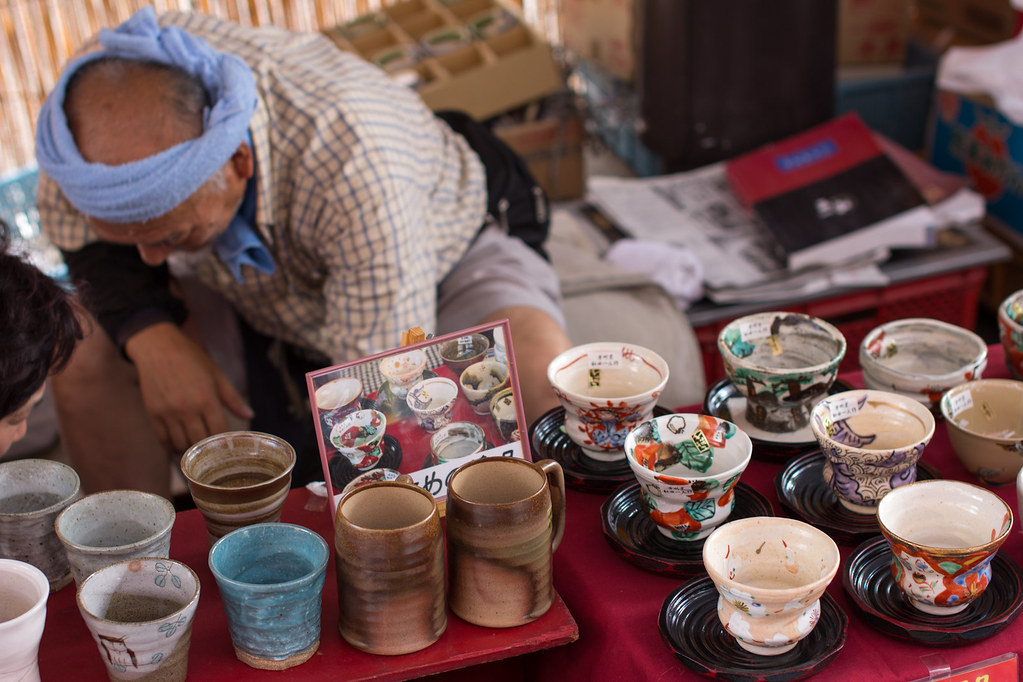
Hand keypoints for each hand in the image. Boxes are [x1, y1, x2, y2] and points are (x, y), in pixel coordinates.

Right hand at [125, 322, 253, 452]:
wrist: (157, 346)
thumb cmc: (191, 358)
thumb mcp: (217, 374)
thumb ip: (233, 398)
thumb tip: (250, 414)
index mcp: (206, 398)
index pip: (219, 432)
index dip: (226, 444)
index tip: (230, 448)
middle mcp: (187, 408)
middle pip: (200, 443)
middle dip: (209, 451)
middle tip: (215, 453)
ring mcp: (167, 413)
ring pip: (181, 444)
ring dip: (190, 451)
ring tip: (197, 451)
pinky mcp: (153, 413)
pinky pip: (163, 440)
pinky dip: (172, 447)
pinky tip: (179, 447)